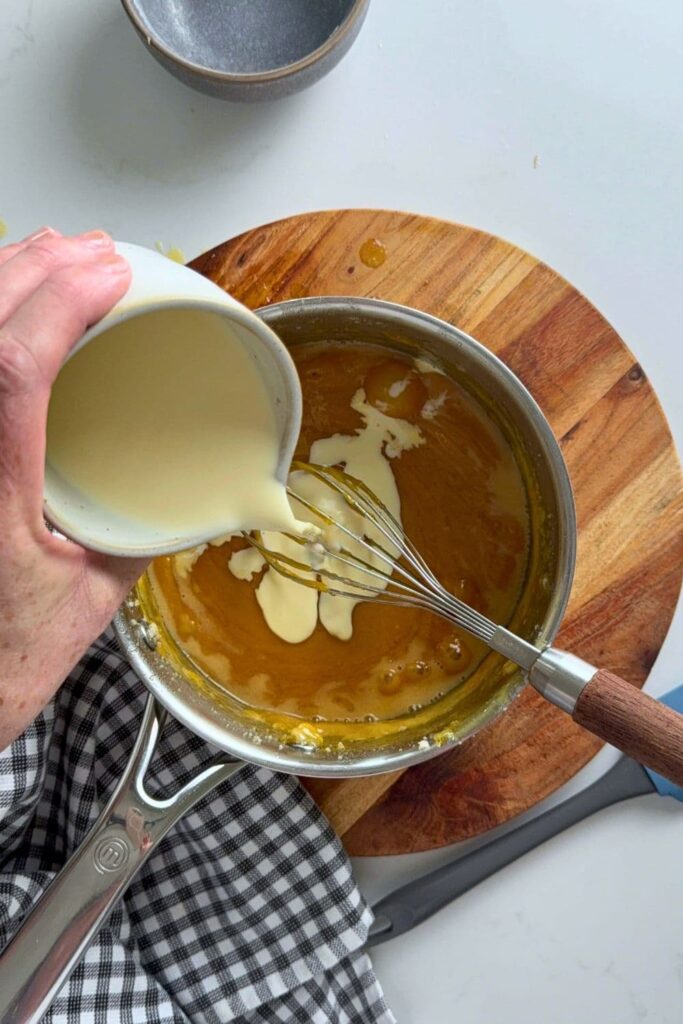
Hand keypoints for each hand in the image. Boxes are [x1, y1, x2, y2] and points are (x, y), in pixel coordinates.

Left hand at [0, 228, 149, 748]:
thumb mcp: (92, 598)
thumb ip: (139, 531)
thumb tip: (193, 491)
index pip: (13, 366)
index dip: (62, 302)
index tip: (110, 271)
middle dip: (33, 269)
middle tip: (89, 250)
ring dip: (0, 283)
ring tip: (50, 259)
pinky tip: (6, 314)